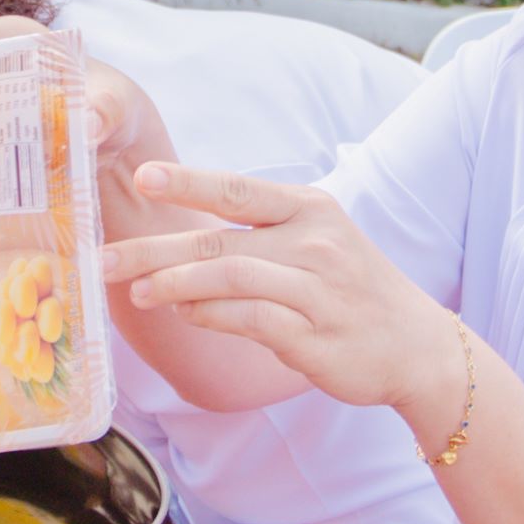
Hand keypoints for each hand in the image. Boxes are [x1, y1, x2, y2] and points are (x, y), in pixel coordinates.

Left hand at [100, 163, 456, 414]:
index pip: (239, 188)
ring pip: (230, 277)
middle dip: (154, 248)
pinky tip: (185, 314)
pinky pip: (250, 320)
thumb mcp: (316, 246)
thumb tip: (176, 254)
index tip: (142, 176)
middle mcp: (315, 242)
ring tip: (136, 291)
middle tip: (105, 257)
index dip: (188, 181)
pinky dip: (211, 315)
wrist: (418, 347)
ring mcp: (317, 289)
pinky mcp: (315, 336)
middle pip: (219, 238)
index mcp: (310, 210)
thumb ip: (254, 241)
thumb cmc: (353, 294)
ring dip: (175, 283)